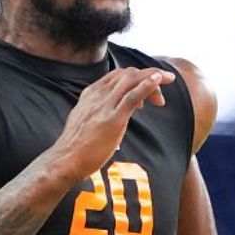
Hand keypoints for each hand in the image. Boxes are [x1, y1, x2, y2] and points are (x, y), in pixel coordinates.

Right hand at [51, 67, 171, 178]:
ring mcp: (105, 106)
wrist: (65, 160)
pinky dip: (148, 85)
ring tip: (169, 80)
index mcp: (91, 94)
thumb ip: (97, 115)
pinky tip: (159, 80)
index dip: (135, 77)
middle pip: (127, 74)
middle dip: (148, 75)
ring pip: (132, 80)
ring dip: (154, 77)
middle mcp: (98, 95)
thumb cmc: (76, 147)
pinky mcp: (113, 119)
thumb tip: (108, 120)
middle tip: (163, 89)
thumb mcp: (84, 122)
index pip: (117, 75)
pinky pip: (133, 96)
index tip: (147, 89)